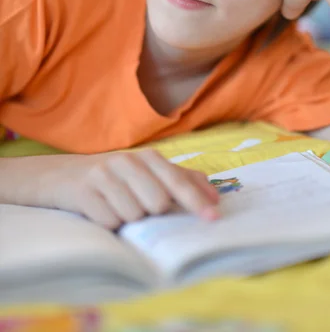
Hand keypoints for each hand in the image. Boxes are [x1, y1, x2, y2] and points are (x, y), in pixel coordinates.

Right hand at [15, 150, 219, 228]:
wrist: (62, 176)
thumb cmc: (115, 178)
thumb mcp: (147, 173)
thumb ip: (181, 180)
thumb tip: (215, 194)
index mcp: (147, 157)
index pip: (177, 181)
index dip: (196, 201)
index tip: (213, 218)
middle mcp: (126, 162)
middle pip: (157, 203)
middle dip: (151, 214)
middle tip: (138, 207)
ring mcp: (103, 175)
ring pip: (133, 215)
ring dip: (128, 219)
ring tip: (116, 208)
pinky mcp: (82, 192)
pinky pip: (109, 222)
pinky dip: (109, 225)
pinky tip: (101, 213)